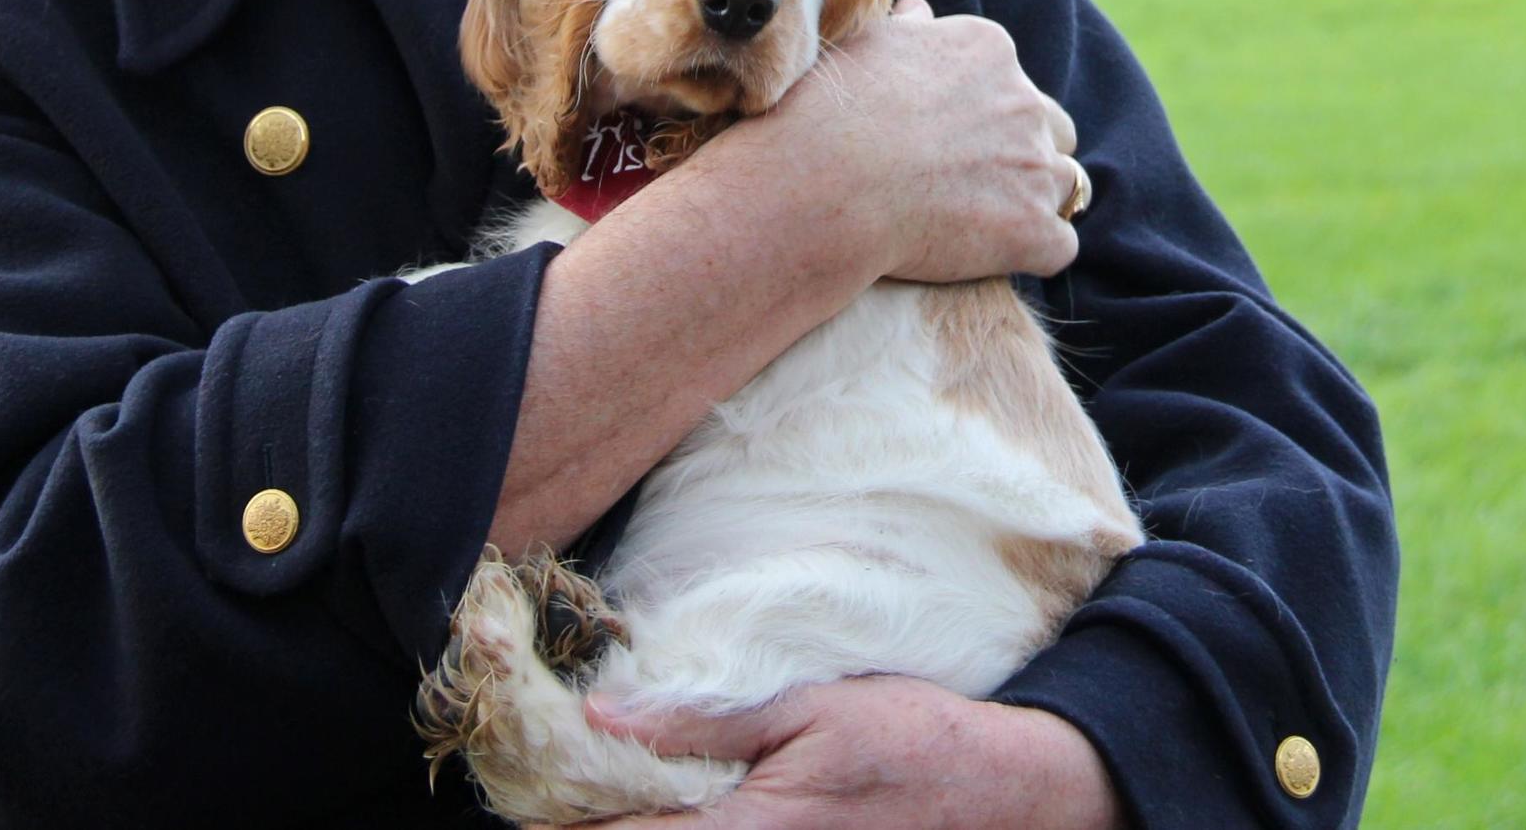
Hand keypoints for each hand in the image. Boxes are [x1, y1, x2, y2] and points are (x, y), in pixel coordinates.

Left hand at [578, 676, 1124, 829]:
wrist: (1000, 793)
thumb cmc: (904, 736)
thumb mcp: (803, 708)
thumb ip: (702, 719)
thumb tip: (601, 713)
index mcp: (749, 829)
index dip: (568, 828)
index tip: (524, 805)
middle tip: (548, 806)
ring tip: (593, 811)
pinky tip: (668, 815)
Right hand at [731, 0, 1083, 283]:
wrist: (825, 183)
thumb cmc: (831, 109)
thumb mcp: (864, 46)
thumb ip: (908, 30)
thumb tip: (921, 13)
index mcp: (987, 49)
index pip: (1008, 78)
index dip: (980, 110)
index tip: (942, 134)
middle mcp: (1024, 101)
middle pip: (1051, 125)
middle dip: (1021, 147)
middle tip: (966, 174)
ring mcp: (1035, 167)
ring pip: (1066, 181)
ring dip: (1034, 196)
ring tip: (984, 215)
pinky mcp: (1034, 230)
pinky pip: (1058, 244)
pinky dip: (1030, 250)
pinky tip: (989, 254)